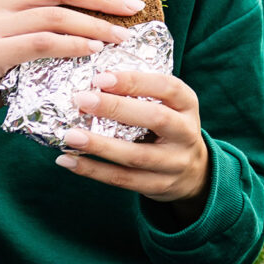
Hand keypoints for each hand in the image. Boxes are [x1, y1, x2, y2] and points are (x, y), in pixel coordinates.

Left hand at [55, 70, 211, 217]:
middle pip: (156, 118)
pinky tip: (68, 161)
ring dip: (99, 145)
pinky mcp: (159, 185)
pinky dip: (93, 170)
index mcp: (188, 106)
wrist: (194, 173)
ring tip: (69, 135)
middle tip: (81, 99)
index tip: (101, 77)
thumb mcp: (169, 107)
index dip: (135, 81)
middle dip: (116, 108)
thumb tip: (92, 82)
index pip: (168, 87)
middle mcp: (187, 133)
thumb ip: (141, 94)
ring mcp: (175, 163)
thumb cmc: (170, 129)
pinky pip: (122, 180)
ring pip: (136, 155)